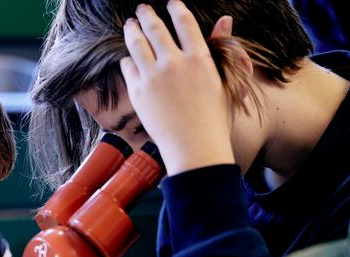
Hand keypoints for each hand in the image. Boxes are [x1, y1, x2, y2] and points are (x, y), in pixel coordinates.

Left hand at [120, 1, 235, 174]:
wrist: (194, 147)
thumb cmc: (214, 118)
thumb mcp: (224, 80)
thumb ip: (220, 47)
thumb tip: (225, 20)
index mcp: (200, 57)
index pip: (184, 22)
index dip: (175, 9)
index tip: (170, 3)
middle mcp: (174, 63)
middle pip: (155, 28)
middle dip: (146, 14)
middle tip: (142, 9)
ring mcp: (153, 77)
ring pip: (136, 43)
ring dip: (132, 30)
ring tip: (130, 25)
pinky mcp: (137, 91)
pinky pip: (127, 67)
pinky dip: (127, 59)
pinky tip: (128, 57)